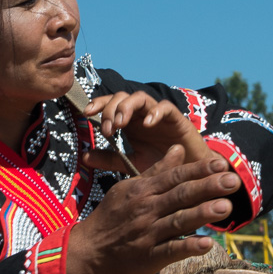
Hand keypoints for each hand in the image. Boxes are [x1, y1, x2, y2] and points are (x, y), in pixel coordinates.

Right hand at [66, 144, 239, 273]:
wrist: (88, 250)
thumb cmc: (111, 217)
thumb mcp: (129, 188)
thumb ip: (157, 171)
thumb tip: (178, 149)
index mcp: (143, 191)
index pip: (176, 177)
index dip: (199, 170)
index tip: (221, 164)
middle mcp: (147, 210)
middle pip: (181, 195)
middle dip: (208, 187)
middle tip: (234, 181)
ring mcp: (147, 234)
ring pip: (178, 220)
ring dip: (202, 214)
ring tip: (226, 207)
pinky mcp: (148, 257)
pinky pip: (170, 251)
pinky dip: (188, 247)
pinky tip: (207, 244)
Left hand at [82, 91, 207, 173]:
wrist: (187, 176)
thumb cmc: (161, 167)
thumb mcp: (131, 164)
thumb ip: (109, 159)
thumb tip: (84, 156)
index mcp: (130, 123)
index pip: (111, 105)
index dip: (99, 104)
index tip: (86, 113)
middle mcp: (142, 116)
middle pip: (122, 98)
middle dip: (111, 110)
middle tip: (108, 130)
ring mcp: (159, 116)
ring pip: (141, 98)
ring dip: (127, 108)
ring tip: (120, 125)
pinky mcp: (177, 120)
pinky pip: (166, 108)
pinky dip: (155, 113)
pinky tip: (146, 124)